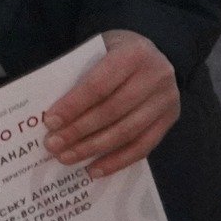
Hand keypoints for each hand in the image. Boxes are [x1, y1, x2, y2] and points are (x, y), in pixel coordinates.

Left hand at [42, 29, 178, 177]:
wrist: (155, 53)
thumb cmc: (116, 52)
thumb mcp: (98, 49)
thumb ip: (80, 74)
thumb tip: (53, 113)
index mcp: (133, 53)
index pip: (99, 85)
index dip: (74, 106)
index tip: (50, 122)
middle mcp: (156, 76)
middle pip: (112, 111)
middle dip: (79, 131)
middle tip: (53, 145)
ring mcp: (166, 100)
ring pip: (127, 132)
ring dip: (93, 149)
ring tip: (66, 158)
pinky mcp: (170, 120)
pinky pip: (143, 147)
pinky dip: (117, 161)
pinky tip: (93, 170)